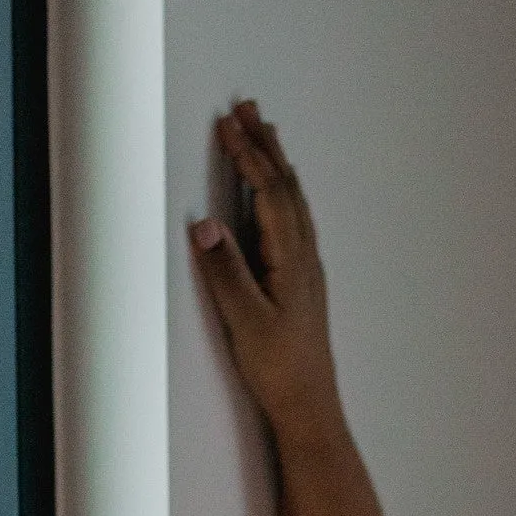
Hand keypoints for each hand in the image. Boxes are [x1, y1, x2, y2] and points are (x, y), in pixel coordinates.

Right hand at [189, 102, 343, 442]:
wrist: (310, 407)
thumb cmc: (280, 370)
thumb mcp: (245, 321)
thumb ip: (225, 272)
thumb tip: (205, 225)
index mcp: (291, 261)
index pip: (270, 194)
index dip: (249, 156)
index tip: (228, 123)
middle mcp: (305, 259)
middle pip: (287, 188)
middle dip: (266, 146)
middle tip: (249, 108)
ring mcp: (306, 270)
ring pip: (294, 203)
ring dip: (277, 164)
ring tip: (265, 133)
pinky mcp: (302, 283)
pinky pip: (294, 221)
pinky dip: (283, 193)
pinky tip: (277, 193)